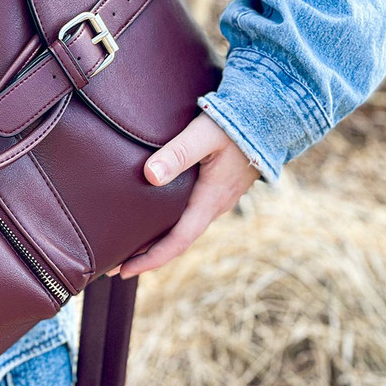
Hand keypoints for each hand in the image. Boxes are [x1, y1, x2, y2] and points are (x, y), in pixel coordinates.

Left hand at [112, 112, 259, 279]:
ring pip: (185, 228)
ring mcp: (219, 198)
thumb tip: (150, 176)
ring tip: (129, 245)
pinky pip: (191, 215)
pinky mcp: (218, 188)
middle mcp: (216, 205)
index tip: (123, 270)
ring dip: (158, 240)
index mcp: (211, 199)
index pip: (178, 241)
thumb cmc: (236, 122)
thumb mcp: (203, 134)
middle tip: (115, 266)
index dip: (150, 259)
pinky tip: (155, 218)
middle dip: (147, 255)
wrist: (271, 115)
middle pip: (178, 241)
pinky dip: (170, 224)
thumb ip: (177, 153)